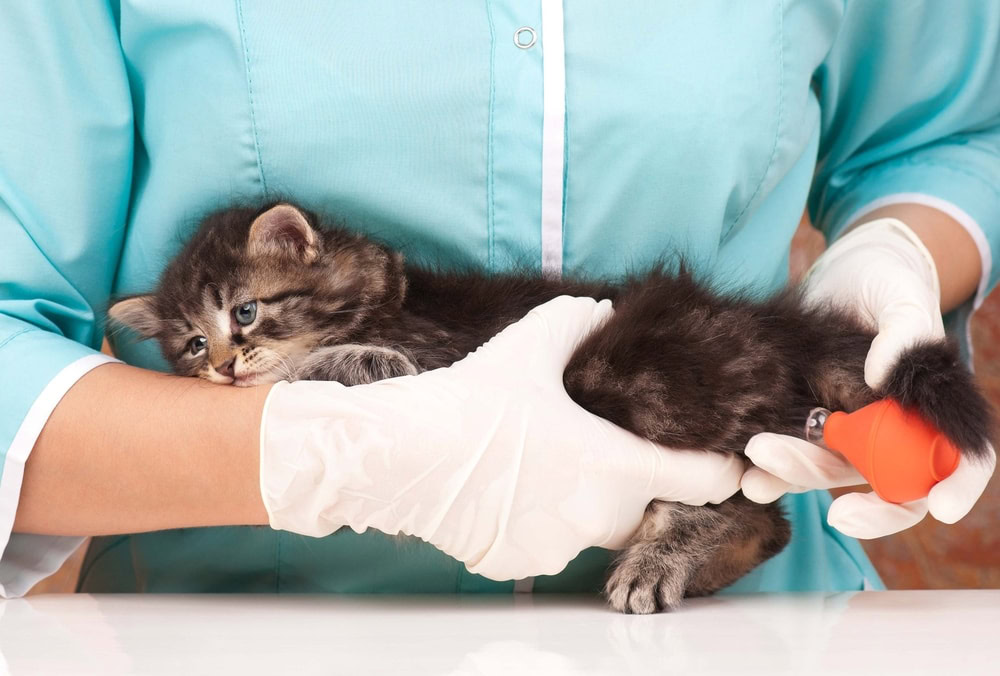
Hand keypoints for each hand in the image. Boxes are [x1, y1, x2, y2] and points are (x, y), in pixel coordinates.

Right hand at [259, 296, 743, 579]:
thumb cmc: (472, 400)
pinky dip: (535, 522)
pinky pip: (545, 543)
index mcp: (616, 465)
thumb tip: (602, 310)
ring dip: (578, 501)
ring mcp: (558, 547)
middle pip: (640, 503)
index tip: (719, 462)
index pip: (703, 480)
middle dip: (625, 478)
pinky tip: (502, 491)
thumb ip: (578, 321)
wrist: (402, 455)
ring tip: (531, 465)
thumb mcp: (528, 346)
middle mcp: (597, 517)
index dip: (717, 469)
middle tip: (582, 446)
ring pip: (590, 526)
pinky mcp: (519, 565)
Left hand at [741, 218, 995, 537]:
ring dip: (791, 473)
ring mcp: (850, 435)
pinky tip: (743, 469)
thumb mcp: (902, 297)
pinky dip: (770, 468)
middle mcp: (893, 434)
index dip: (955, 488)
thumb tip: (881, 377)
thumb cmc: (888, 283)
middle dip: (836, 484)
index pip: (956, 463)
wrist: (843, 275)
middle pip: (881, 482)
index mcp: (932, 412)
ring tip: (753, 461)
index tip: (940, 509)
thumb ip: (904, 332)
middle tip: (780, 460)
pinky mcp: (810, 426)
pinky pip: (795, 457)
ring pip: (827, 472)